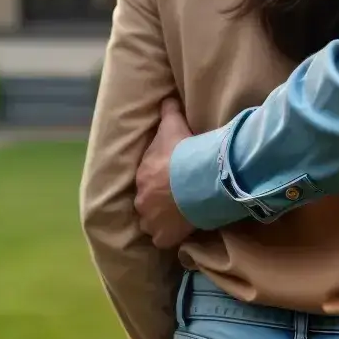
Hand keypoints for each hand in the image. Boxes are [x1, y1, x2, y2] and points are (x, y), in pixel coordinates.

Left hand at [135, 98, 196, 248]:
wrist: (197, 177)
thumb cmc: (183, 151)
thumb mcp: (173, 125)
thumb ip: (168, 112)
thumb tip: (166, 98)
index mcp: (142, 175)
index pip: (146, 180)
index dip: (158, 180)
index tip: (170, 180)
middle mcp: (141, 199)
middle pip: (146, 203)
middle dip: (156, 202)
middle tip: (174, 199)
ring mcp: (151, 220)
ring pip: (151, 224)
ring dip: (160, 222)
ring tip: (177, 217)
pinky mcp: (164, 236)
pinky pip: (164, 240)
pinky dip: (170, 237)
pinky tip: (181, 232)